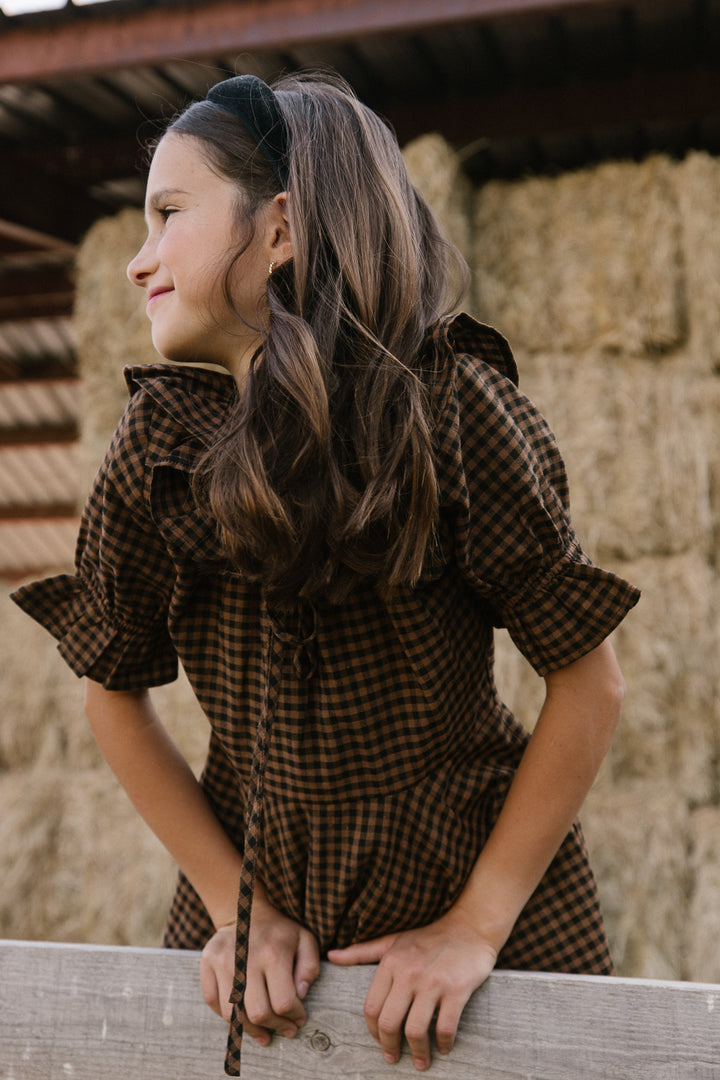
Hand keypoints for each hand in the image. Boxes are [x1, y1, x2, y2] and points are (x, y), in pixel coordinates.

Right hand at [200, 894, 319, 1046]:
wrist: (244, 910)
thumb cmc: (279, 930)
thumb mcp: (305, 940)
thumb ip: (310, 967)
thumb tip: (300, 995)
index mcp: (273, 953)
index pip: (284, 1002)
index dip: (294, 1017)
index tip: (299, 1019)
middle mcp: (246, 959)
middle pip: (258, 1013)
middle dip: (275, 1027)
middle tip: (285, 1030)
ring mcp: (222, 962)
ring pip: (233, 1015)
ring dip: (251, 1029)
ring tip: (264, 1032)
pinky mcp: (207, 964)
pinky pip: (213, 1003)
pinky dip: (228, 1017)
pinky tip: (242, 1017)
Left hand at [327, 911, 497, 1070]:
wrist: (469, 926)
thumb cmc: (428, 936)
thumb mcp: (393, 940)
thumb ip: (362, 951)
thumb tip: (332, 956)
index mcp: (391, 962)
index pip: (371, 1007)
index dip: (373, 1031)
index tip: (380, 1042)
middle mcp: (408, 972)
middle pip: (388, 1023)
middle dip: (389, 1047)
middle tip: (394, 1058)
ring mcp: (433, 982)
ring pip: (415, 1030)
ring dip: (417, 1052)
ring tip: (421, 1062)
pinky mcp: (457, 989)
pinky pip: (445, 1027)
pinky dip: (443, 1043)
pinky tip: (444, 1047)